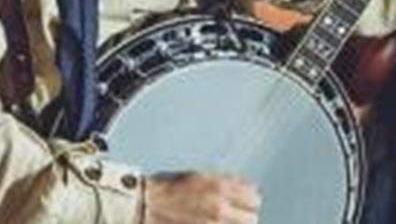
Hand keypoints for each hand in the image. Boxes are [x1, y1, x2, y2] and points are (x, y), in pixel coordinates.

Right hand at [143, 172, 259, 223]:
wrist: (141, 207)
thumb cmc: (165, 190)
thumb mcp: (196, 177)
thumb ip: (222, 184)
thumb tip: (245, 189)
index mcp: (219, 187)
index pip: (253, 197)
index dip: (247, 201)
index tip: (241, 205)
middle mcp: (219, 208)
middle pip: (251, 218)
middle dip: (243, 218)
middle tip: (232, 218)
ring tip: (220, 222)